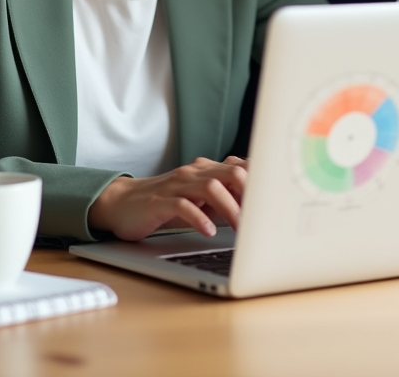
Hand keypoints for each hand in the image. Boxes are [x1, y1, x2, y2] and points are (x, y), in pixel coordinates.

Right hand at [88, 156, 247, 240]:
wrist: (122, 203)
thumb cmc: (166, 204)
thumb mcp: (198, 200)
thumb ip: (224, 198)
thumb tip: (257, 211)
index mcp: (206, 170)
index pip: (241, 167)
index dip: (260, 183)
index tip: (276, 202)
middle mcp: (194, 172)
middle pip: (231, 172)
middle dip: (250, 194)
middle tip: (261, 218)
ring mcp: (177, 185)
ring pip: (210, 187)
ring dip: (230, 208)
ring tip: (240, 229)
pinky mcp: (160, 201)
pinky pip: (183, 206)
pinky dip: (199, 218)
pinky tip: (208, 232)